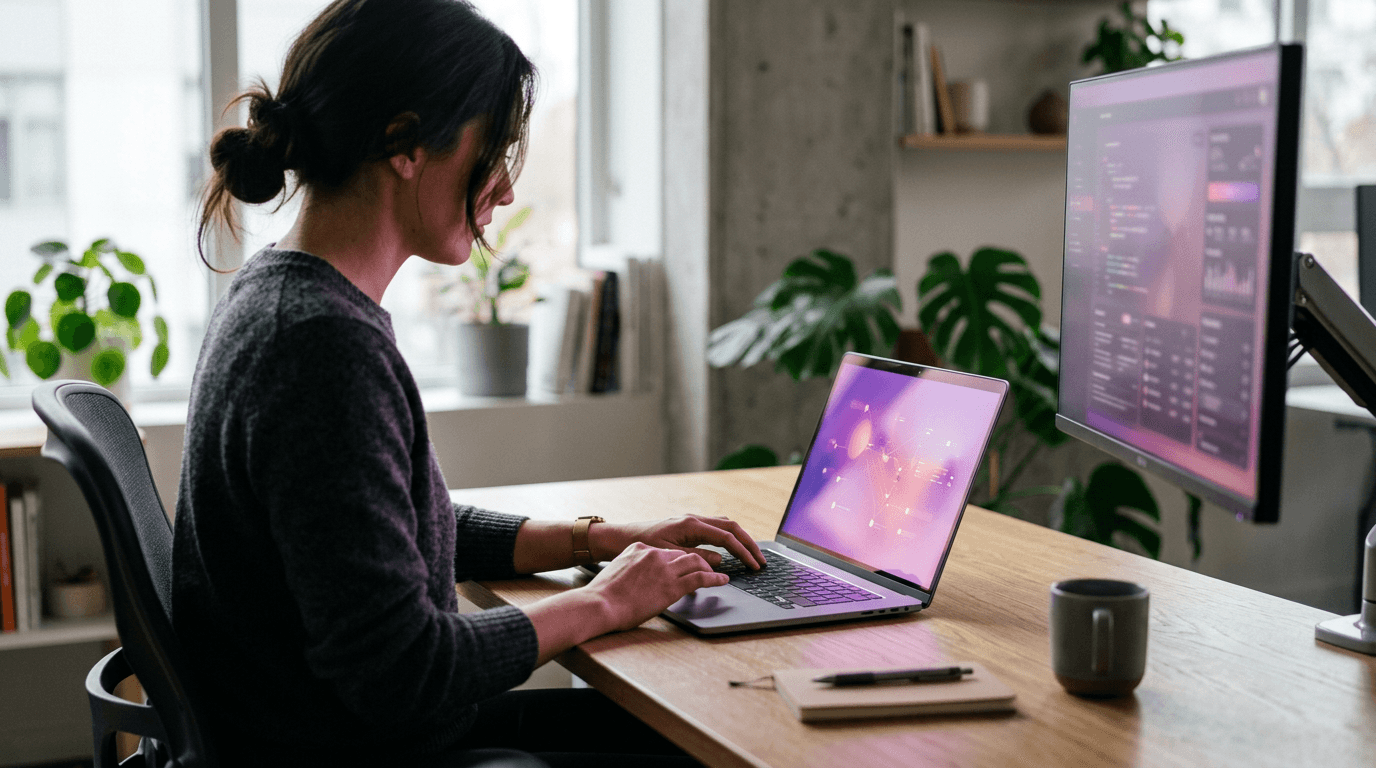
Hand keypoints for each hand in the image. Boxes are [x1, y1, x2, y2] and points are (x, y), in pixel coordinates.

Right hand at [584, 542, 729, 631]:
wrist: (599, 604)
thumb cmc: (603, 595)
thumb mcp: (618, 571)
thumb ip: (632, 567)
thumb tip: (639, 575)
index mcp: (640, 549)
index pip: (666, 550)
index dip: (678, 560)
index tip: (684, 565)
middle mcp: (654, 554)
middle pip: (683, 552)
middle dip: (697, 559)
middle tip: (708, 565)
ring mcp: (664, 569)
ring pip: (696, 560)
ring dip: (710, 566)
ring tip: (718, 572)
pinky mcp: (672, 585)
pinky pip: (701, 578)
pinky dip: (715, 578)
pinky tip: (722, 581)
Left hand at [592, 515, 765, 569]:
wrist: (621, 537)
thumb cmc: (642, 545)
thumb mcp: (669, 555)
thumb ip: (696, 557)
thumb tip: (720, 560)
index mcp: (691, 525)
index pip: (727, 537)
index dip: (743, 552)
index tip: (754, 566)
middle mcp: (694, 519)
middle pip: (731, 526)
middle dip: (749, 543)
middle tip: (761, 561)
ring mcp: (691, 521)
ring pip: (725, 524)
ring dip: (740, 538)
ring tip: (752, 555)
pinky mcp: (688, 527)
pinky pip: (715, 528)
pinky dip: (729, 537)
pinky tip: (732, 549)